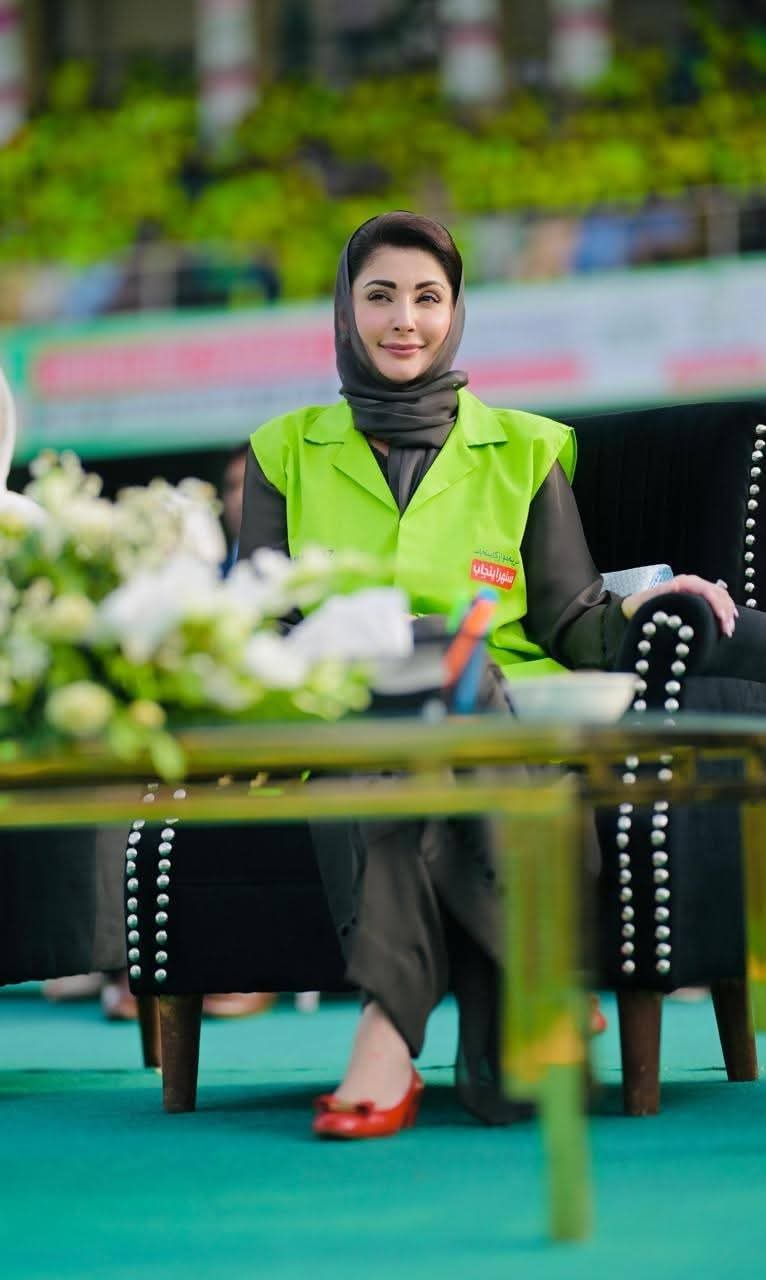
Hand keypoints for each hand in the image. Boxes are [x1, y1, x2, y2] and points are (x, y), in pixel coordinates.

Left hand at [620, 574, 738, 637]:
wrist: (635, 606)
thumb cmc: (641, 605)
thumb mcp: (649, 600)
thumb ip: (662, 593)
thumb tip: (676, 586)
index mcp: (683, 583)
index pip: (707, 590)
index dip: (717, 604)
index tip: (722, 619)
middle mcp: (691, 583)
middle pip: (717, 593)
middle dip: (725, 611)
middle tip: (727, 630)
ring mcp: (695, 589)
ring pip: (720, 596)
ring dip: (727, 612)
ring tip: (729, 629)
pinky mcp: (697, 597)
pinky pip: (717, 600)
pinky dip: (725, 609)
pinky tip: (729, 619)